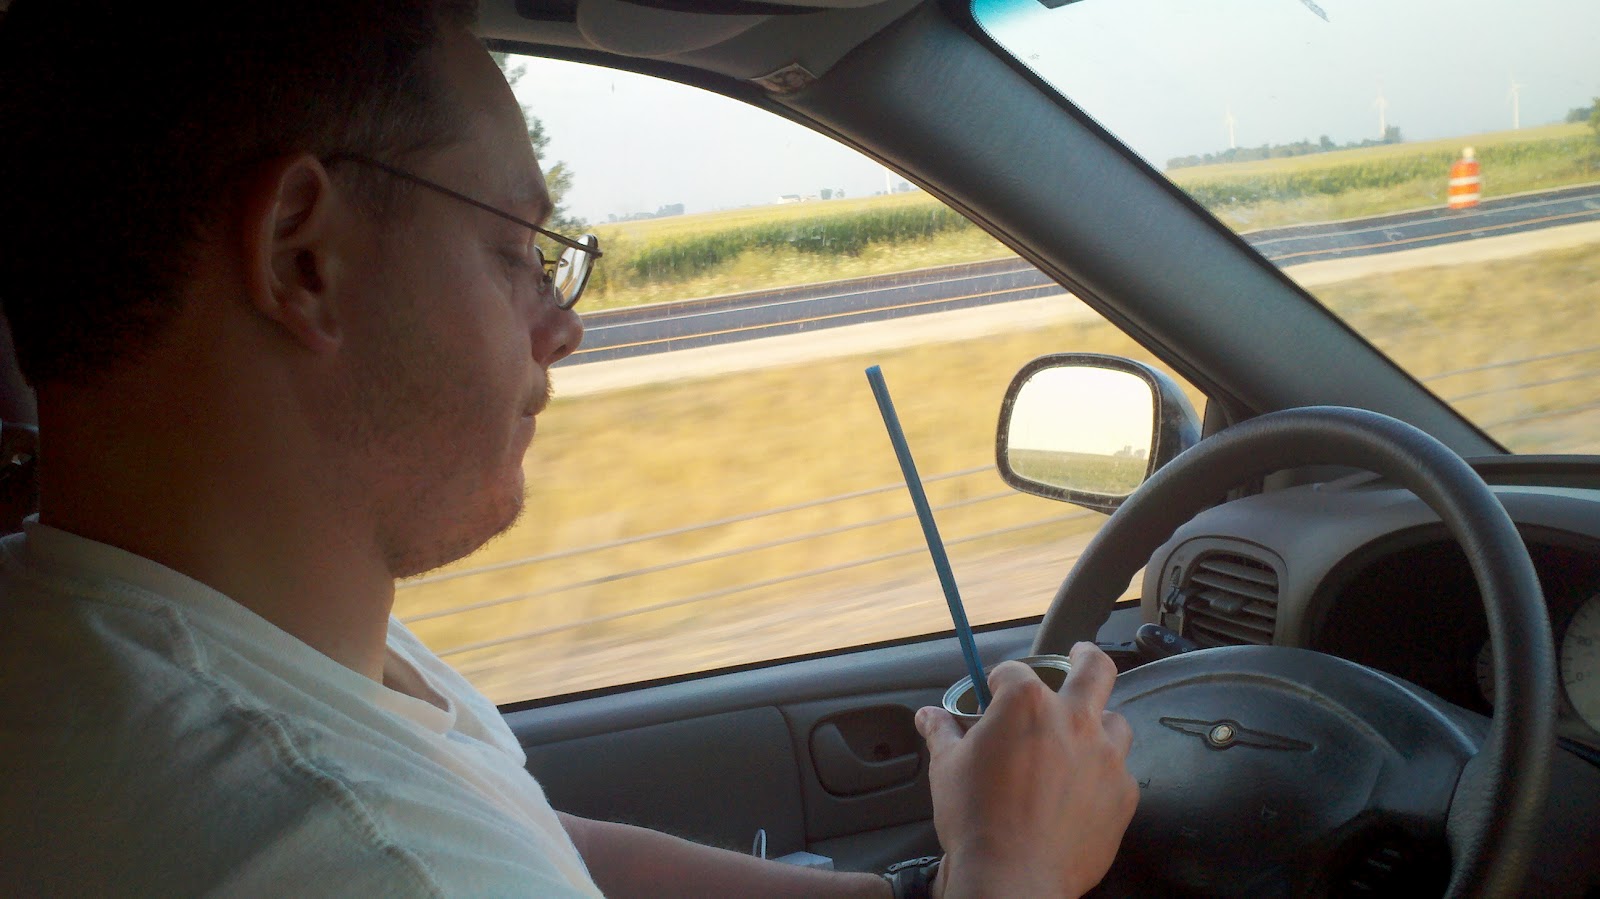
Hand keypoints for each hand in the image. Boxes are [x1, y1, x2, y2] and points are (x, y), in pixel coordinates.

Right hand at [916, 642, 1136, 897]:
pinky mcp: (1123, 794)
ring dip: (1099, 722)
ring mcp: (1105, 757)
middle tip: (1080, 654)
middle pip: (1094, 669)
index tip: (993, 692)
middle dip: (1085, 656)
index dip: (999, 680)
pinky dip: (1104, 774)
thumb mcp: (946, 768)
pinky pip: (1120, 772)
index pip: (1014, 671)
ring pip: (1115, 721)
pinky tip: (1085, 789)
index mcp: (1026, 703)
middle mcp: (1073, 720)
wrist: (1014, 876)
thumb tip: (929, 716)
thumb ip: (942, 733)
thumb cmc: (976, 820)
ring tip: (1083, 735)